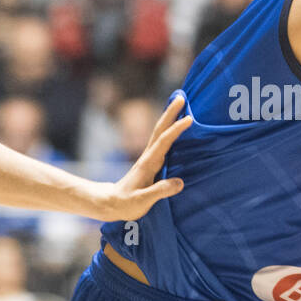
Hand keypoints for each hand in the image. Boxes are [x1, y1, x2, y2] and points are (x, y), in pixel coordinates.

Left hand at [95, 96, 191, 220]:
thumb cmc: (127, 204)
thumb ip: (160, 191)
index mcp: (149, 163)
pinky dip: (168, 129)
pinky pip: (162, 140)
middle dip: (170, 113)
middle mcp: (148, 156)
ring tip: (180, 104)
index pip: (164, 142)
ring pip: (160, 132)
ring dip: (169, 117)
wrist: (111, 203)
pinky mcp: (150, 162)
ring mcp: (149, 158)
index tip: (189, 119)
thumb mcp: (143, 201)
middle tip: (181, 96)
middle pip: (160, 130)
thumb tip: (180, 182)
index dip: (176, 130)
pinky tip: (174, 126)